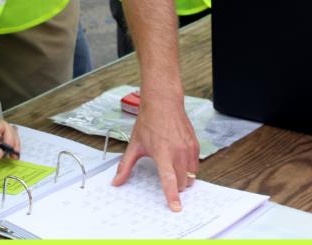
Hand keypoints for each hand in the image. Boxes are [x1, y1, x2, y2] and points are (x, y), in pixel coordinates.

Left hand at [111, 92, 198, 211]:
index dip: (172, 196)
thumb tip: (116, 182)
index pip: (169, 180)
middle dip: (175, 187)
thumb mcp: (135, 144)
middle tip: (167, 180)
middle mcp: (178, 151)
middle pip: (181, 182)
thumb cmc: (149, 121)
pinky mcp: (195, 145)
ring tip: (173, 168)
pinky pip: (195, 166)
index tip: (176, 208)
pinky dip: (189, 169)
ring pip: (190, 176)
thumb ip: (126, 165)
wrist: (163, 102)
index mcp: (162, 152)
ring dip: (183, 179)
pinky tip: (179, 161)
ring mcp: (188, 148)